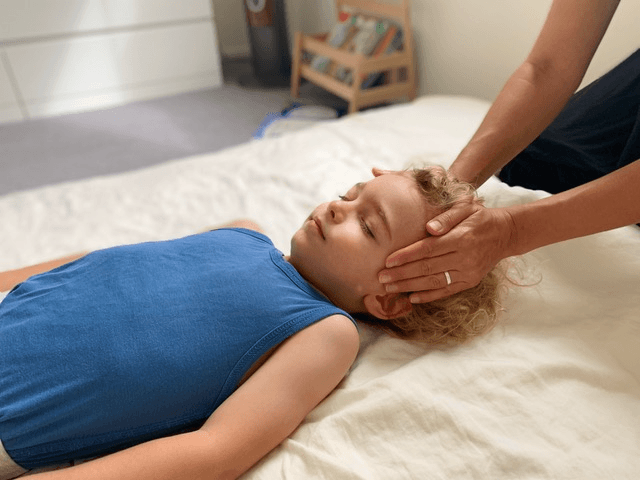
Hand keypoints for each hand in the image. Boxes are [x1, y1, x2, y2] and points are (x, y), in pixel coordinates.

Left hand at [378, 200, 515, 302]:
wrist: (505, 234)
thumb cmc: (479, 217)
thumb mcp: (466, 208)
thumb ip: (446, 217)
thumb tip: (428, 228)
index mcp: (461, 238)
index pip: (428, 249)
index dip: (406, 256)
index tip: (388, 260)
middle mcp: (465, 258)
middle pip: (427, 268)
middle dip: (401, 274)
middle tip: (381, 278)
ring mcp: (468, 273)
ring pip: (434, 282)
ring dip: (409, 286)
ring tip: (389, 288)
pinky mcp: (470, 282)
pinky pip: (446, 291)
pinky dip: (428, 296)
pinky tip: (412, 298)